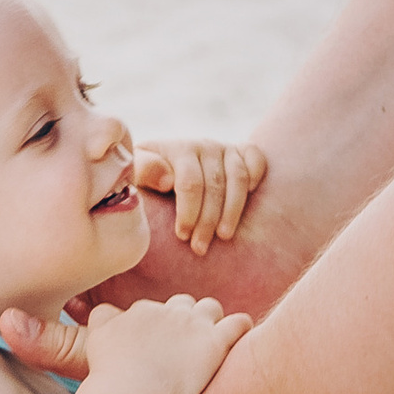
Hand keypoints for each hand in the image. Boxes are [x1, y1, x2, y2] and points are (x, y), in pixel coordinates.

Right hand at [81, 291, 248, 393]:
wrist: (132, 392)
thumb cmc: (111, 373)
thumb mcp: (96, 338)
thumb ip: (102, 319)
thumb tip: (106, 312)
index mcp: (143, 310)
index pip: (154, 309)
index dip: (157, 325)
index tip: (158, 343)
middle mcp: (170, 312)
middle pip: (182, 305)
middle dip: (184, 319)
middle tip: (184, 344)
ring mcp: (194, 325)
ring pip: (209, 309)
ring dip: (210, 320)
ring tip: (211, 338)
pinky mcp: (215, 343)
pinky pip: (237, 324)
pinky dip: (241, 325)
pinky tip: (241, 332)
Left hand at [132, 134, 265, 256]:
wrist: (162, 165)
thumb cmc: (147, 178)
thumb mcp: (136, 174)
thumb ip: (143, 171)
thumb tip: (168, 179)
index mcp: (178, 149)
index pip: (189, 183)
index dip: (188, 212)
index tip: (182, 236)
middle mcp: (204, 145)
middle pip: (214, 186)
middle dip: (207, 220)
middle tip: (199, 248)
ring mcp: (225, 148)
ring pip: (238, 178)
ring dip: (233, 211)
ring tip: (223, 237)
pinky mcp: (242, 152)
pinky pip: (257, 161)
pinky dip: (256, 178)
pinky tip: (248, 199)